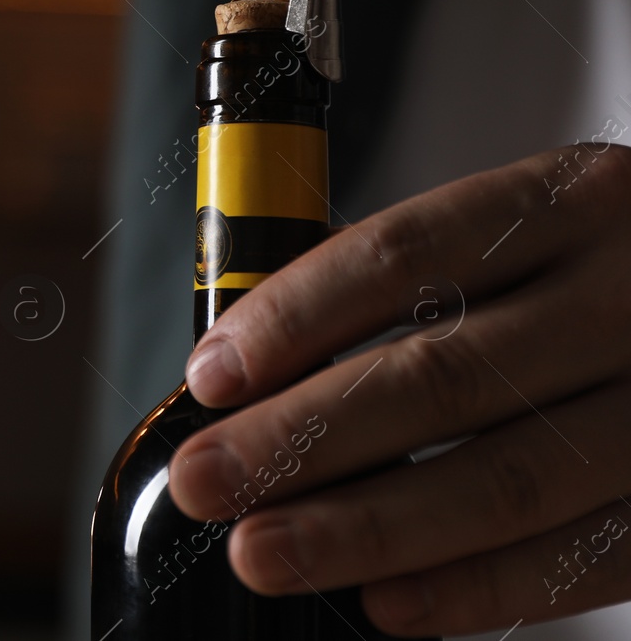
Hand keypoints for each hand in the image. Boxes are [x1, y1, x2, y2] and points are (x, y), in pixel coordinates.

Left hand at [166, 143, 630, 635]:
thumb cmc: (621, 269)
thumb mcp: (546, 228)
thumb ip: (428, 279)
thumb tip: (263, 365)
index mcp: (573, 199)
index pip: (405, 253)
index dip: (294, 318)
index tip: (211, 378)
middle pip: (443, 375)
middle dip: (304, 439)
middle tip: (209, 482)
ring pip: (508, 475)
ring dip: (369, 527)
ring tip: (265, 552)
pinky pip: (590, 554)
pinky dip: (482, 587)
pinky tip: (390, 603)